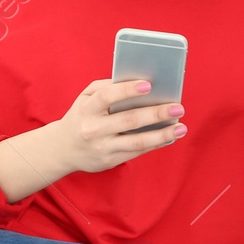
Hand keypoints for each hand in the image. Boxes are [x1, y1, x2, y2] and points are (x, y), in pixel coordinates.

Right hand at [50, 78, 187, 174]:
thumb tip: (135, 82)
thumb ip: (105, 87)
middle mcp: (93, 129)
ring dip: (162, 134)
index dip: (127, 90)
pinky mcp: (110, 160)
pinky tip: (170, 137)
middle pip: (128, 120)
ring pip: (136, 142)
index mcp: (87, 109)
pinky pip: (137, 152)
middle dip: (155, 113)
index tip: (148, 85)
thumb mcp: (85, 97)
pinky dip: (155, 144)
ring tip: (181, 127)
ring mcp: (102, 147)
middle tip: (178, 107)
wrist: (62, 149)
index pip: (106, 97)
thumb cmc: (81, 116)